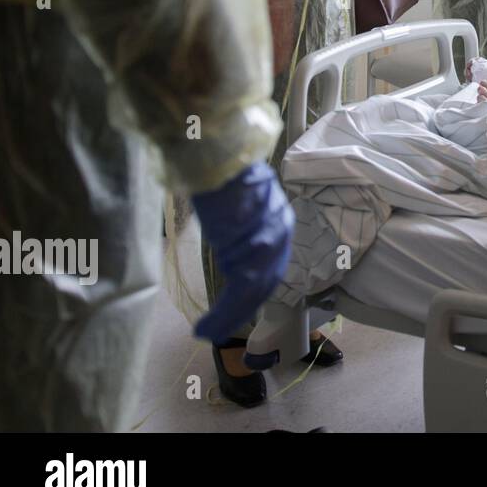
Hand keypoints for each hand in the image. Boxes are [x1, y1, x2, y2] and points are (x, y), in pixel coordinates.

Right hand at [190, 162, 293, 343]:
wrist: (218, 155)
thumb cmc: (220, 172)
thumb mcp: (237, 202)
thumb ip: (241, 223)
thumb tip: (231, 236)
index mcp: (279, 220)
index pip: (272, 266)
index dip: (255, 292)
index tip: (238, 308)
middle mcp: (280, 232)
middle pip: (266, 283)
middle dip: (243, 309)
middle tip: (219, 328)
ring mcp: (268, 242)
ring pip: (252, 293)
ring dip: (230, 317)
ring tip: (208, 332)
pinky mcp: (251, 250)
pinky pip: (240, 292)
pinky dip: (224, 314)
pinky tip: (206, 327)